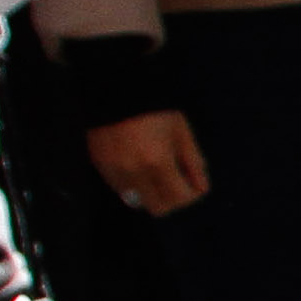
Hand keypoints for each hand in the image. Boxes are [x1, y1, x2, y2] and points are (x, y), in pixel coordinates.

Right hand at [87, 109, 209, 216]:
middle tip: (178, 183)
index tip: (195, 185)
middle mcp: (135, 173)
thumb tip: (200, 185)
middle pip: (159, 208)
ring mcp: (115, 172)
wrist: (116, 91)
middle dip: (173, 200)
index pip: (179, 198)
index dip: (192, 195)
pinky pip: (121, 190)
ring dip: (152, 194)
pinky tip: (140, 169)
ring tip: (158, 175)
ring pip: (138, 202)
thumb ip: (193, 161)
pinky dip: (134, 186)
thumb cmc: (155, 110)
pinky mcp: (100, 167)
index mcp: (158, 163)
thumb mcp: (181, 132)